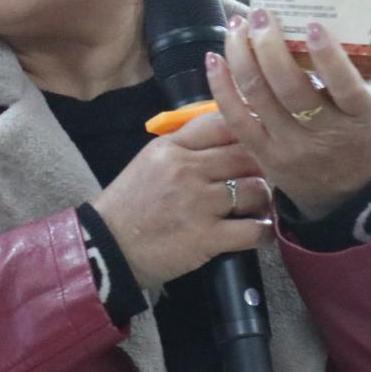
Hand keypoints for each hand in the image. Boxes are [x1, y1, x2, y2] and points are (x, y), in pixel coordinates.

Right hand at [90, 112, 273, 289]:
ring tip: (256, 208)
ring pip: (256, 190)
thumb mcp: (149, 161)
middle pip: (246, 156)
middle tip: (262, 178)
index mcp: (171, 147)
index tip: (255, 142)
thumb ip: (184, 144)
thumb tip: (227, 134)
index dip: (247, 131)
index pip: (222, 124)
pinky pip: (254, 230)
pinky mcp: (207, 237)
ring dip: (263, 200)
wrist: (106, 247)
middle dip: (260, 167)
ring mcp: (199, 204)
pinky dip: (263, 232)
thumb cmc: (129, 204)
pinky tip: (259, 232)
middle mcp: (187, 169)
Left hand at [208, 9, 370, 218]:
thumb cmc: (362, 132)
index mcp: (361, 118)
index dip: (328, 56)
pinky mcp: (263, 154)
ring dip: (241, 55)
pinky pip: (235, 118)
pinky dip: (221, 86)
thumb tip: (351, 14)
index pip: (345, 86)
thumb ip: (367, 66)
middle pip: (290, 88)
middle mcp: (325, 134)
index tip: (312, 24)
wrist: (347, 193)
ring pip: (258, 97)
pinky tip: (215, 58)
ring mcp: (291, 147)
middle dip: (269, 46)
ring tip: (236, 27)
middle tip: (261, 15)